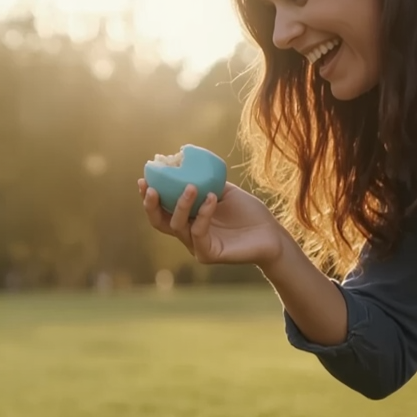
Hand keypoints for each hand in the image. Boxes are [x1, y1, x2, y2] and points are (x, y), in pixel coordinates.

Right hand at [138, 179, 288, 266]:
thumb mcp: (223, 191)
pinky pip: (198, 232)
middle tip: (151, 187)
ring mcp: (196, 245)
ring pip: (176, 225)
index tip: (144, 178)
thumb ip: (206, 181)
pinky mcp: (208, 254)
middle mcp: (188, 233)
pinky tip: (211, 197)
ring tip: (191, 186)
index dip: (149, 196)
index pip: (161, 209)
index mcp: (188, 219)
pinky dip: (203, 213)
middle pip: (159, 222)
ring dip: (181, 204)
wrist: (272, 235)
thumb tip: (188, 162)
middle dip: (150, 205)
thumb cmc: (249, 214)